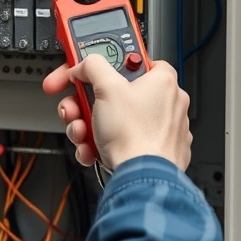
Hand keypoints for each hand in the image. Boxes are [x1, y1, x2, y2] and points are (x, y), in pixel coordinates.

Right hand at [42, 54, 191, 170]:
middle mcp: (167, 103)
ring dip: (89, 125)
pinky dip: (102, 144)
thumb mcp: (106, 88)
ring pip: (114, 119)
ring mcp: (161, 130)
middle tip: (74, 107)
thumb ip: (92, 65)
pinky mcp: (154, 151)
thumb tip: (85, 64)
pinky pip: (120, 141)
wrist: (142, 180)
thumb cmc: (134, 136)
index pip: (129, 60)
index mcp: (162, 81)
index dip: (101, 65)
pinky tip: (92, 149)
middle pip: (114, 93)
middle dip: (86, 103)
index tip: (81, 71)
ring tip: (82, 133)